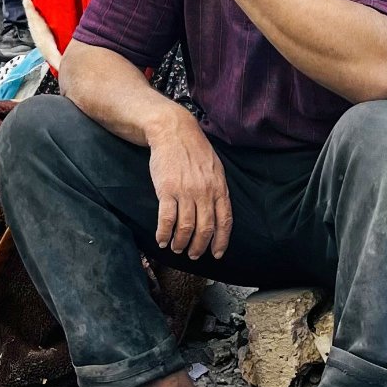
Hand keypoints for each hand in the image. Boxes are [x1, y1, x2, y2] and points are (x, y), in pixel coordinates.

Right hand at [146, 112, 232, 258]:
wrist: (173, 131)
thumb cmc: (194, 149)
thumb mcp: (215, 167)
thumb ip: (217, 189)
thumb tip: (218, 211)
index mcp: (219, 187)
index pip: (224, 221)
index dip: (221, 241)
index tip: (217, 253)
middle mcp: (205, 192)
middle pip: (205, 229)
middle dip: (199, 247)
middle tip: (194, 255)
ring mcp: (186, 192)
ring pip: (186, 228)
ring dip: (181, 243)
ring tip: (176, 248)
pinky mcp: (166, 190)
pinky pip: (167, 219)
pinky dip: (164, 233)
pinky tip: (162, 239)